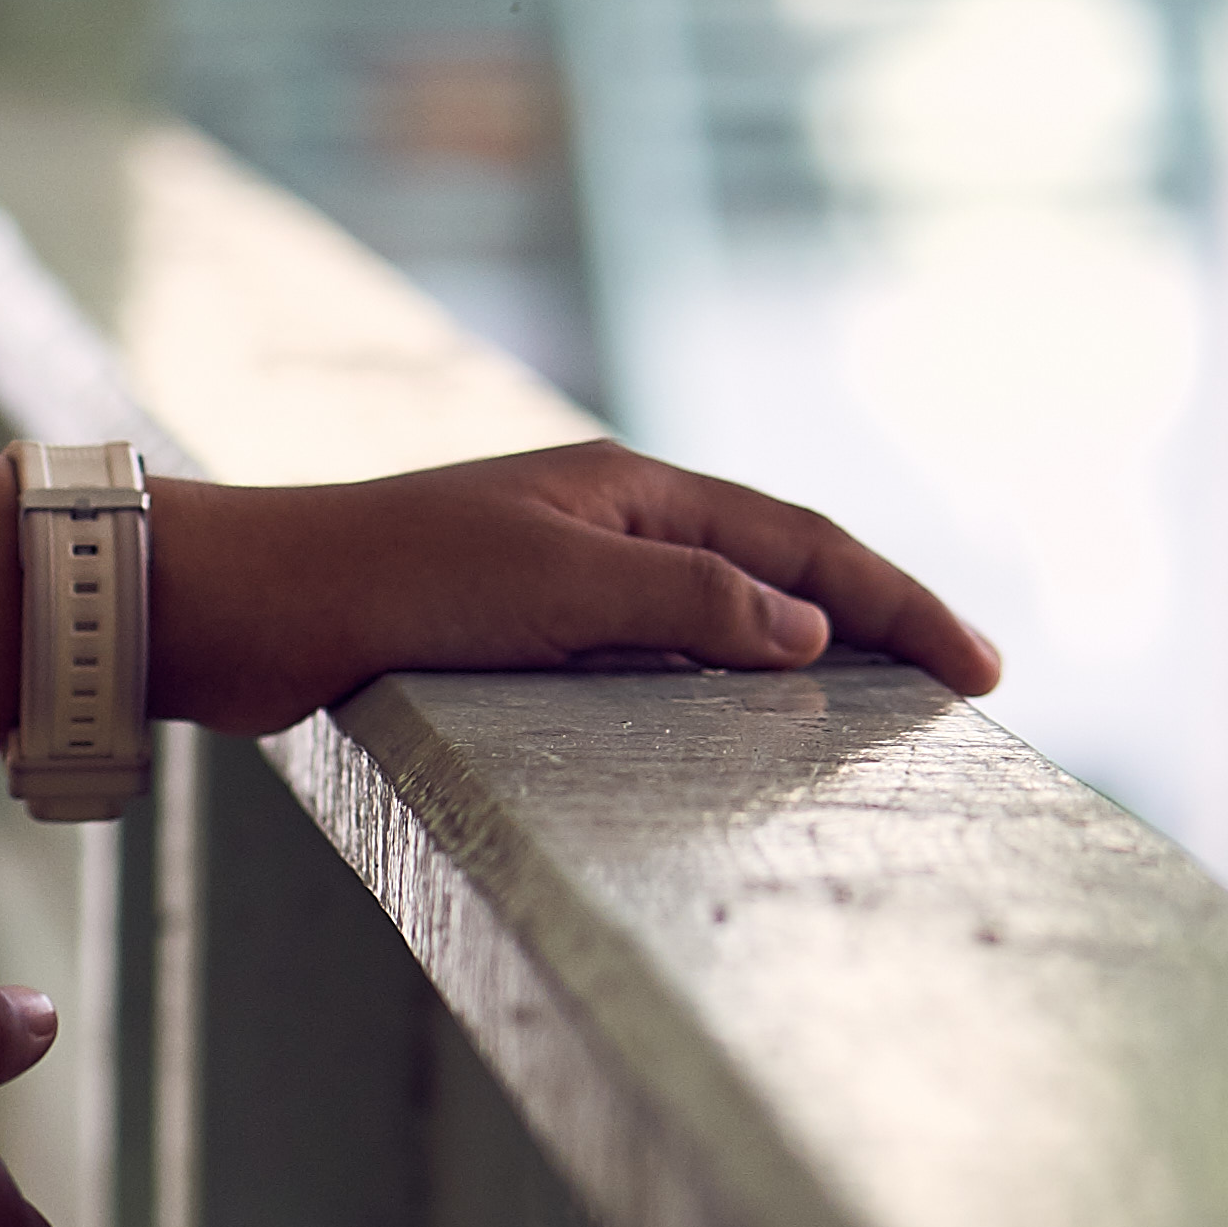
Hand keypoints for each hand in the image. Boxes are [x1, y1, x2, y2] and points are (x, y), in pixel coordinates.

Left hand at [148, 442, 1003, 737]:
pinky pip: (649, 659)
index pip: (804, 542)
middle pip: (777, 571)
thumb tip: (809, 627)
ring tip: (874, 719)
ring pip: (718, 617)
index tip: (981, 667)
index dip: (899, 601)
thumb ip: (688, 600)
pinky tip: (736, 736)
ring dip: (798, 659)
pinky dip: (713, 689)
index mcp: (631, 490)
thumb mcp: (556, 584)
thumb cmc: (387, 579)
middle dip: (874, 623)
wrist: (246, 608)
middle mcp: (609, 524)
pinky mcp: (516, 635)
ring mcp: (564, 579)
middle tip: (959, 690)